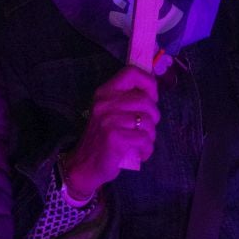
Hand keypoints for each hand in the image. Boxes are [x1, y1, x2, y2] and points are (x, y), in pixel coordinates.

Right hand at [61, 65, 159, 196]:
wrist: (85, 165)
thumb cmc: (104, 138)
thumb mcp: (111, 113)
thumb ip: (128, 100)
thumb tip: (153, 90)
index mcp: (105, 93)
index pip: (131, 72)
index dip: (148, 83)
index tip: (152, 97)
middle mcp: (105, 103)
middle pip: (145, 100)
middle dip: (153, 117)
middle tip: (145, 128)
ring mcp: (109, 120)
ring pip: (148, 121)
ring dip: (150, 136)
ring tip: (141, 142)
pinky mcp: (114, 137)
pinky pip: (144, 139)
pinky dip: (147, 149)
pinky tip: (139, 153)